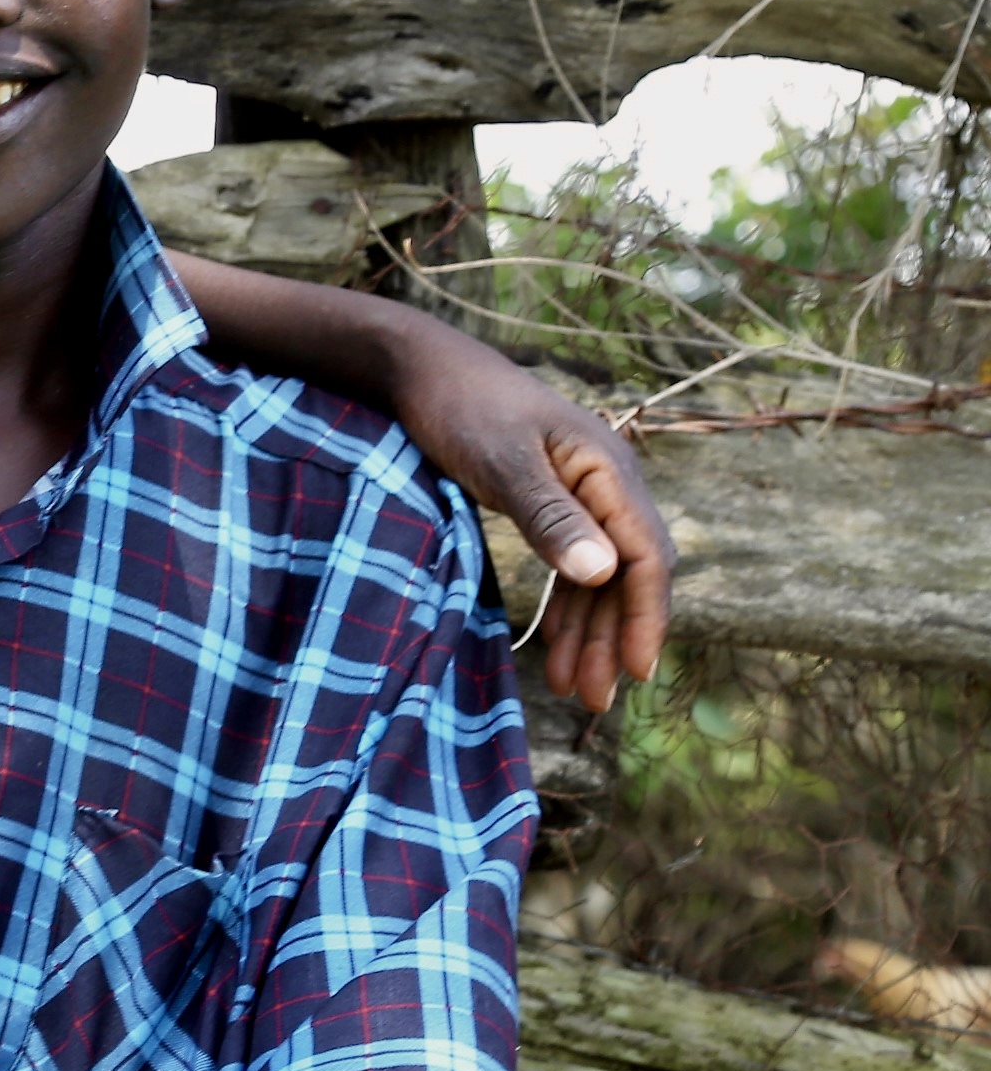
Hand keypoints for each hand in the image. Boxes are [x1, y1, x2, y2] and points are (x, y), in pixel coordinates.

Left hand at [380, 321, 670, 713]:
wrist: (424, 369)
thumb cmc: (461, 408)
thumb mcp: (501, 462)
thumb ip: (549, 516)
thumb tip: (601, 573)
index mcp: (608, 471)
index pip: (645, 556)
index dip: (645, 617)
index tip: (636, 671)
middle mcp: (607, 485)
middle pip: (627, 575)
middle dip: (614, 638)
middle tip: (595, 701)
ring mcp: (582, 495)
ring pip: (600, 578)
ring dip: (590, 632)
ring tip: (573, 689)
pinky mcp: (553, 504)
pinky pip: (573, 565)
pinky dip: (566, 607)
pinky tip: (555, 646)